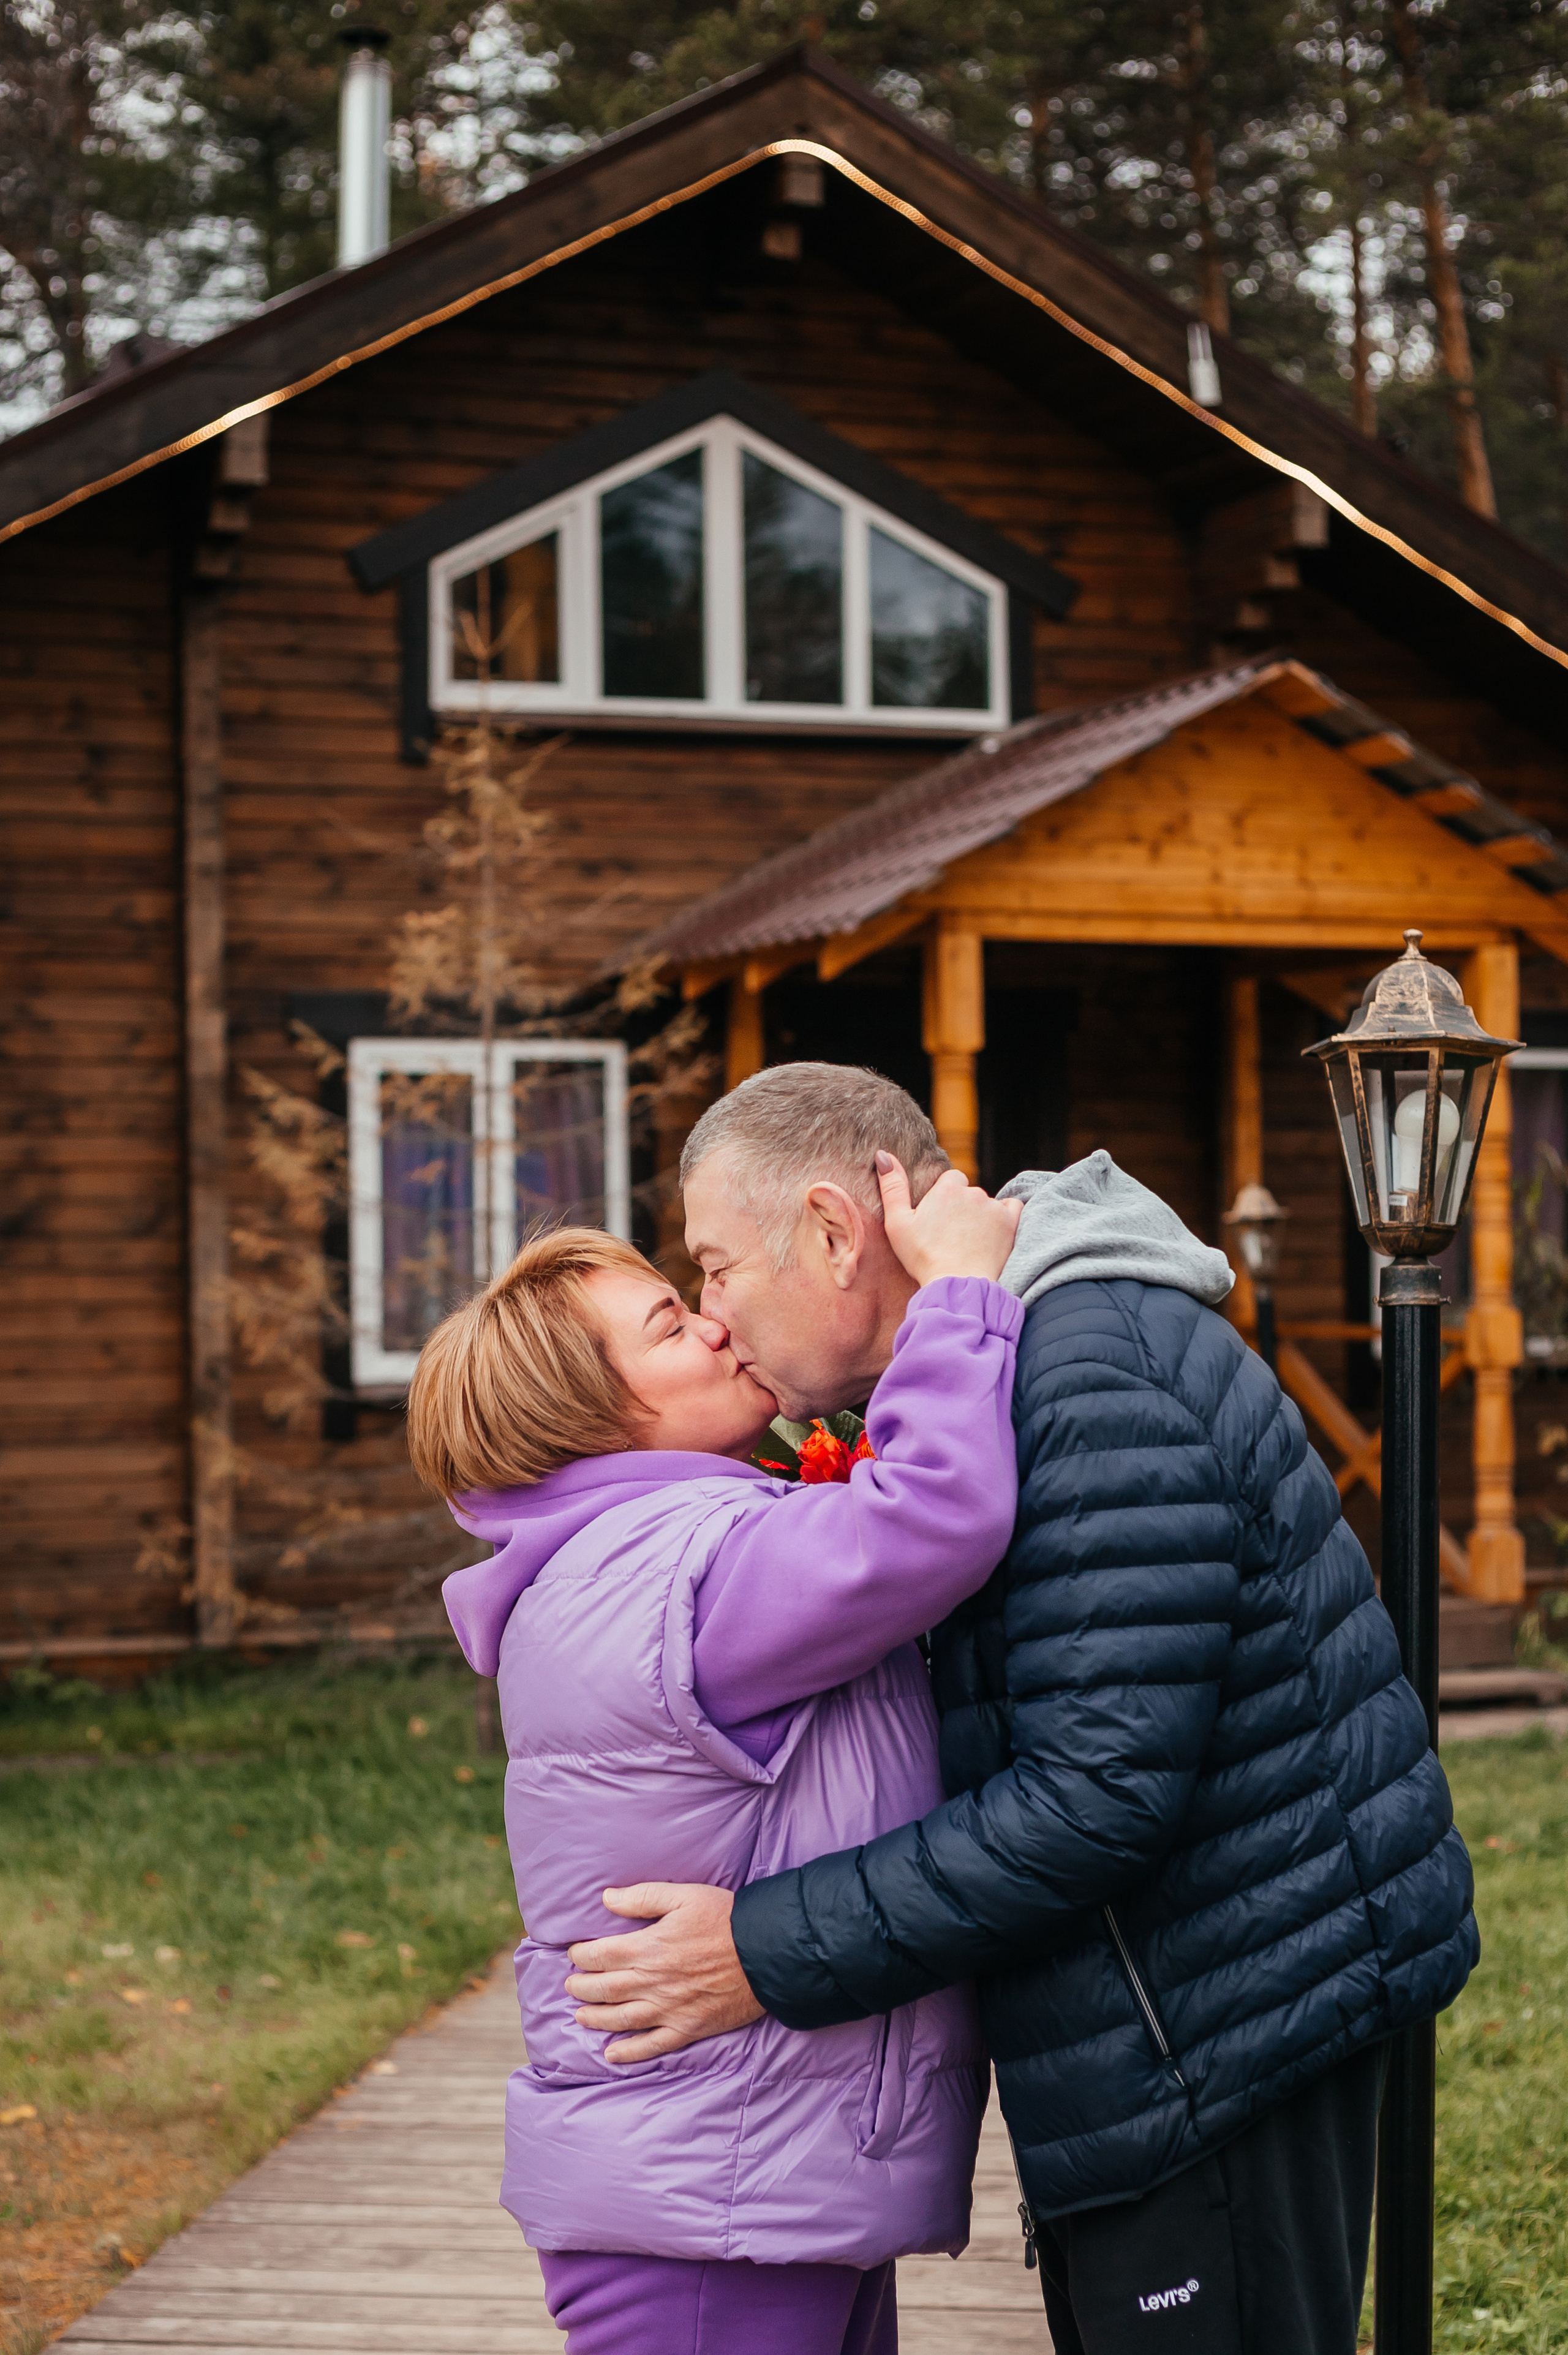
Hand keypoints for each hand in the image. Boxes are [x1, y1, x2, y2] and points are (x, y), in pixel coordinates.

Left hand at [565, 1882, 764, 2063]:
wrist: (766, 1953)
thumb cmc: (725, 1919)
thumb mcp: (684, 1896)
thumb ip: (642, 1897)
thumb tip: (606, 1899)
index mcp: (649, 1947)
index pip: (602, 1955)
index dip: (582, 1955)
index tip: (574, 1954)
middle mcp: (652, 1982)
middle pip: (605, 1989)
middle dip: (581, 1987)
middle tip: (570, 1985)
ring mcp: (669, 2009)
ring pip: (621, 2019)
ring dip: (595, 2019)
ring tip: (580, 2016)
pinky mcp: (687, 2029)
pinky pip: (652, 2046)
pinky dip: (630, 2053)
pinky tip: (613, 2055)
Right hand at [876, 1152, 1021, 1285]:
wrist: (957, 1284)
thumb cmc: (923, 1257)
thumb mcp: (897, 1223)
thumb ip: (892, 1187)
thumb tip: (883, 1155)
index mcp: (947, 1188)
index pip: (951, 1180)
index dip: (945, 1197)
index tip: (939, 1219)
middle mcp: (973, 1192)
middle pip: (969, 1192)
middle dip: (963, 1207)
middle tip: (952, 1234)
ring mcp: (994, 1207)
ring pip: (987, 1203)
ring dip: (981, 1215)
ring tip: (970, 1241)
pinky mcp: (1010, 1222)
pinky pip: (1013, 1207)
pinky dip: (1005, 1216)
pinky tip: (994, 1231)